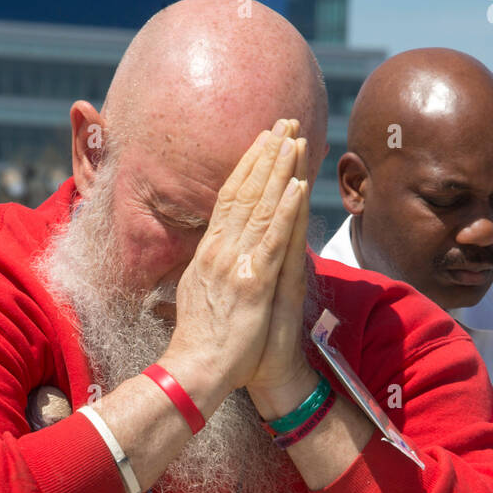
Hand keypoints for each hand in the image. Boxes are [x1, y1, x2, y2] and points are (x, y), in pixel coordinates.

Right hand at [159, 121, 304, 409]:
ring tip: (296, 139)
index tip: (263, 140)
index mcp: (208, 253)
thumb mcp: (196, 296)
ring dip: (280, 170)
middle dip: (267, 154)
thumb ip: (206, 271)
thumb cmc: (199, 343)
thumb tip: (210, 256)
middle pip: (245, 191)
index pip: (229, 198)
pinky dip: (285, 211)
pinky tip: (296, 185)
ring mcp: (236, 264)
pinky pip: (273, 239)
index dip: (248, 166)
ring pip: (261, 207)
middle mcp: (220, 250)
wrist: (195, 371)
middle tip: (285, 122)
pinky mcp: (254, 283)